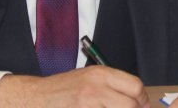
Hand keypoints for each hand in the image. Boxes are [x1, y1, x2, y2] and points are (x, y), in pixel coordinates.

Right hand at [0, 66, 148, 107]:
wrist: (34, 97)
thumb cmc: (63, 88)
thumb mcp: (90, 78)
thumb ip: (113, 85)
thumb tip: (137, 98)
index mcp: (101, 74)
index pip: (136, 86)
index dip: (143, 100)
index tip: (143, 107)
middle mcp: (95, 87)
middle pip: (131, 104)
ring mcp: (87, 103)